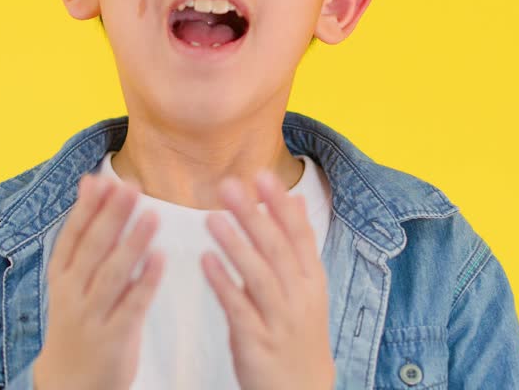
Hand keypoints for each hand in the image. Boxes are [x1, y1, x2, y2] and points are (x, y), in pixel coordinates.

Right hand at [33, 173, 163, 389]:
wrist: (69, 383)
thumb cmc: (78, 319)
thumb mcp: (72, 279)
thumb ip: (86, 234)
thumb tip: (93, 182)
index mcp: (62, 277)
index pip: (72, 236)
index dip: (87, 208)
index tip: (102, 180)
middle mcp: (73, 294)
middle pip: (93, 251)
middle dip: (112, 218)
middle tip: (132, 188)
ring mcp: (92, 317)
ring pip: (112, 276)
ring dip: (133, 244)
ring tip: (152, 216)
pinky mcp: (114, 338)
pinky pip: (132, 306)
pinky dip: (145, 282)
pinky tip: (161, 259)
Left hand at [202, 169, 334, 389]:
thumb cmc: (298, 334)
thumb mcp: (308, 288)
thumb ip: (297, 245)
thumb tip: (296, 201)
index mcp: (313, 281)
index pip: (299, 235)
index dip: (280, 205)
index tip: (262, 175)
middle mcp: (300, 296)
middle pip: (277, 249)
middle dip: (253, 215)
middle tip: (229, 186)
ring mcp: (280, 320)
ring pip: (259, 276)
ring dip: (236, 244)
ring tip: (212, 217)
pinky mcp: (257, 342)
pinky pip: (239, 308)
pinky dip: (223, 283)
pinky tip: (205, 261)